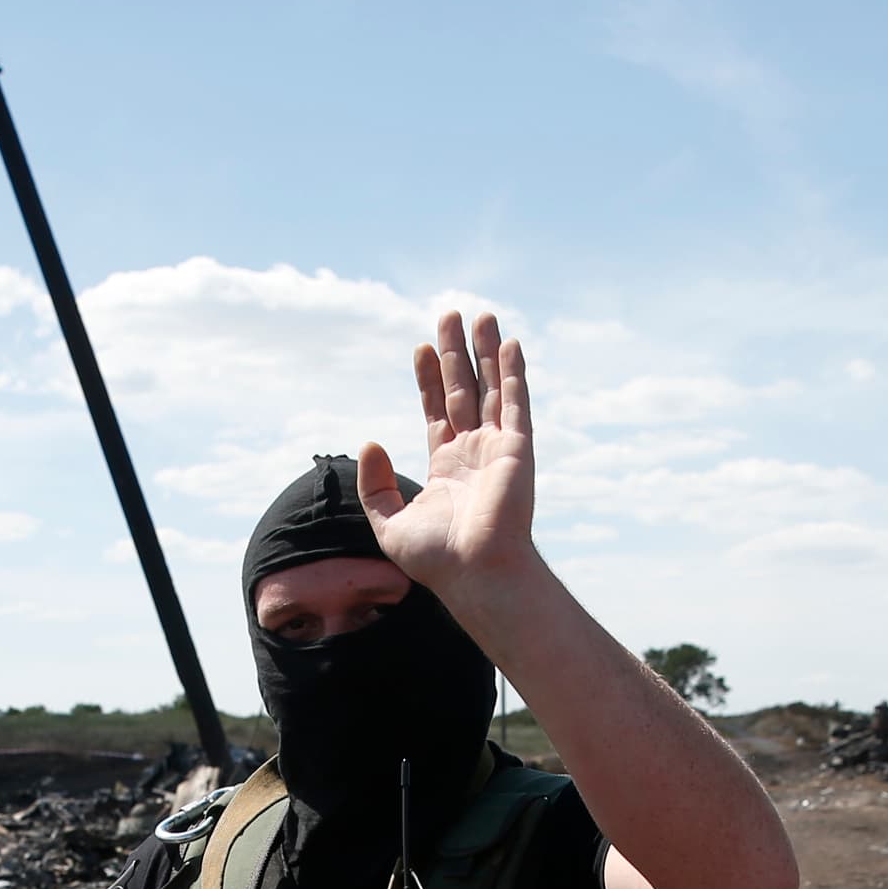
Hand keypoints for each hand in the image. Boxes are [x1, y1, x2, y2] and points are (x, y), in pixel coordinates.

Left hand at [357, 311, 538, 607]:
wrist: (475, 573)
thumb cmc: (436, 559)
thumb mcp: (387, 522)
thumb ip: (374, 486)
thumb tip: (371, 444)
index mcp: (446, 467)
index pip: (437, 411)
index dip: (429, 379)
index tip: (421, 348)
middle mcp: (473, 452)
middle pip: (463, 389)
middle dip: (455, 353)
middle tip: (449, 315)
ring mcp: (497, 447)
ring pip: (490, 387)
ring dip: (486, 351)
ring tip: (479, 315)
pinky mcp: (516, 448)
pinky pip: (514, 402)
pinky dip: (512, 372)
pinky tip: (508, 343)